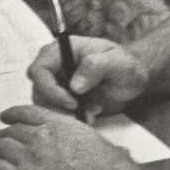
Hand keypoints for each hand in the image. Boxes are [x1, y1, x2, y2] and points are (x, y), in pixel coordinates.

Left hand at [0, 103, 136, 169]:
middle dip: (3, 133)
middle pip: (11, 130)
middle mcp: (38, 137)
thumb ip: (73, 134)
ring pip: (0, 145)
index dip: (12, 113)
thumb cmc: (104, 167)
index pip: (26, 113)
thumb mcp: (89, 138)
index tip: (5, 115)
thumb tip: (73, 139)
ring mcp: (27, 159)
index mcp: (55, 124)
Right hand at [28, 36, 148, 116]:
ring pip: (45, 104)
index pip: (39, 70)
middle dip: (57, 105)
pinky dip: (71, 119)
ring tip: (92, 112)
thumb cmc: (125, 66)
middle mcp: (54, 66)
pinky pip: (56, 113)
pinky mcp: (62, 100)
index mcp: (62, 50)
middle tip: (81, 110)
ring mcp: (57, 84)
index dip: (49, 88)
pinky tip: (91, 115)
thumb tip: (75, 85)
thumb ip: (97, 66)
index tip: (72, 102)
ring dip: (66, 114)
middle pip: (38, 90)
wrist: (132, 82)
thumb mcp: (118, 62)